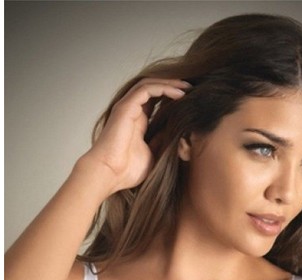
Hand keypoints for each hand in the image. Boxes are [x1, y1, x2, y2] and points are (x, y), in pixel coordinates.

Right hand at [77, 78, 190, 194]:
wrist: (110, 174)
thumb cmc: (127, 170)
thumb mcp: (154, 154)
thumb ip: (163, 141)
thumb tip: (178, 131)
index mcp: (138, 121)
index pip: (156, 101)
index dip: (172, 97)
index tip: (190, 100)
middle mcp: (131, 111)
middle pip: (154, 89)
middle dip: (173, 86)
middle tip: (192, 88)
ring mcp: (127, 107)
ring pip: (150, 85)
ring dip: (170, 83)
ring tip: (188, 87)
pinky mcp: (125, 107)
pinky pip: (146, 89)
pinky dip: (163, 88)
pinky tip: (179, 94)